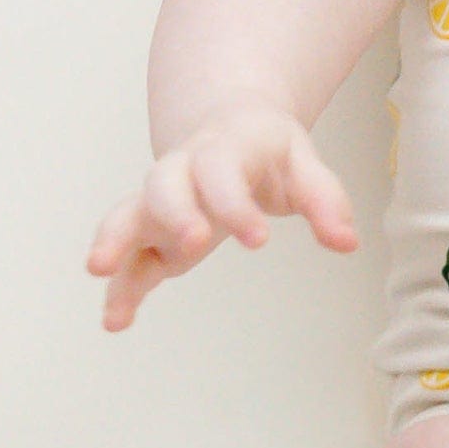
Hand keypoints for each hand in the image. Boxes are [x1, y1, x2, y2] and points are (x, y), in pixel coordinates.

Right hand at [86, 97, 358, 331]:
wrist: (227, 125)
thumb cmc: (268, 151)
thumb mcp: (304, 164)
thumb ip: (325, 201)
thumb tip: (346, 243)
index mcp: (223, 149)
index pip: (222, 172)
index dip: (236, 204)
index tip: (259, 240)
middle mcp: (182, 170)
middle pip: (165, 184)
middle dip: (175, 213)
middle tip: (194, 245)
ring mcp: (160, 201)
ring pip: (129, 214)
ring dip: (115, 241)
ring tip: (101, 271)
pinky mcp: (150, 233)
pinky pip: (127, 255)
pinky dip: (118, 285)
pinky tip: (115, 321)